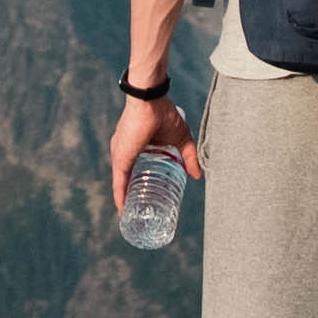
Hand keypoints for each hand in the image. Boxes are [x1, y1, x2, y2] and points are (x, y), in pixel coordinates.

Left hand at [110, 92, 203, 208]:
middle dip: (131, 198)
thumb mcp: (181, 139)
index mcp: (134, 147)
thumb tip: (198, 176)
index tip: (145, 201)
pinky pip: (118, 182)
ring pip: (120, 184)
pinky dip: (120, 196)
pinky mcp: (121, 157)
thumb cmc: (163, 113)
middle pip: (125, 181)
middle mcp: (122, 152)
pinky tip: (122, 210)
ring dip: (124, 202)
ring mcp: (120, 155)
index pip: (132, 172)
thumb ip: (189, 156)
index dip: (138, 187)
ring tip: (130, 218)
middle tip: (139, 214)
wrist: (151, 99)